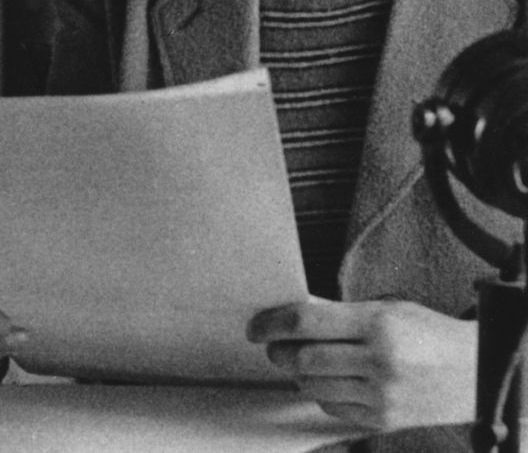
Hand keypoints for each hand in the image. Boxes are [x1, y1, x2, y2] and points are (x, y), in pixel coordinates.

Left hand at [247, 298, 476, 430]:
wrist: (476, 373)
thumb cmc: (426, 332)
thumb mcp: (386, 309)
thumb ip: (340, 314)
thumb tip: (291, 315)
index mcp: (377, 324)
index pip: (305, 322)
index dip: (271, 323)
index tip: (254, 326)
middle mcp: (378, 361)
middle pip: (303, 358)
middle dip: (279, 351)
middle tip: (272, 345)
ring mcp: (382, 396)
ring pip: (314, 386)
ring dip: (297, 374)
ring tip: (298, 362)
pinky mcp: (385, 421)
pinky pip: (333, 408)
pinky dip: (321, 394)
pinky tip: (326, 381)